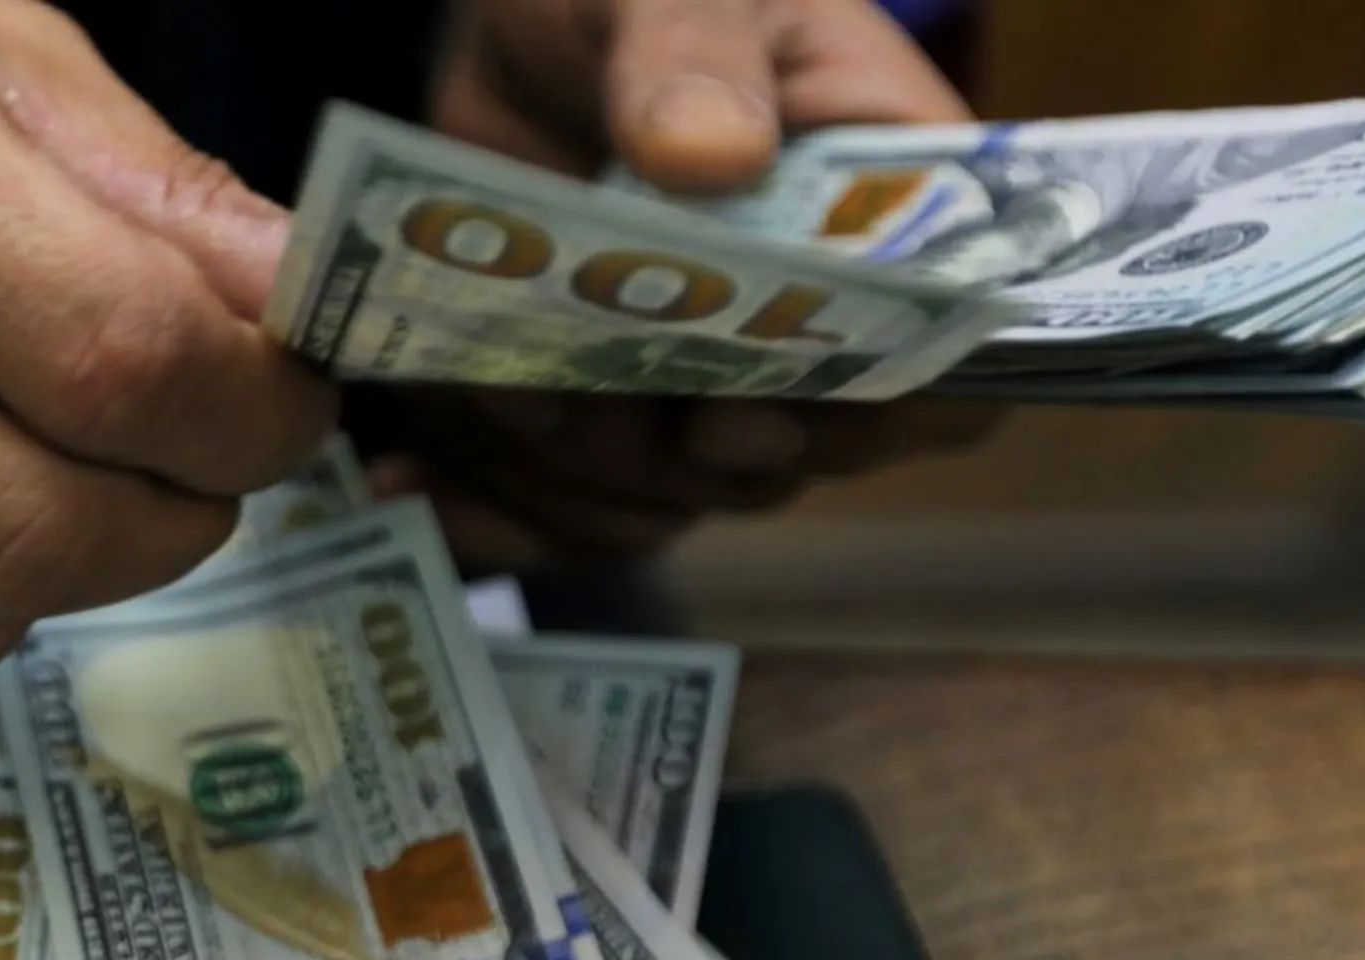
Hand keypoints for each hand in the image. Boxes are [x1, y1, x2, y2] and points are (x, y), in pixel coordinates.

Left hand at [393, 0, 999, 567]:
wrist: (518, 21)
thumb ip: (695, 48)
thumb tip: (713, 152)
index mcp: (889, 208)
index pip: (948, 354)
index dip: (884, 407)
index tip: (772, 398)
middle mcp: (814, 317)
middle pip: (799, 454)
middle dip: (701, 449)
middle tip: (618, 407)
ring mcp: (705, 374)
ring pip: (676, 493)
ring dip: (584, 474)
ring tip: (504, 397)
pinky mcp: (603, 408)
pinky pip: (568, 505)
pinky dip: (494, 507)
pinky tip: (416, 487)